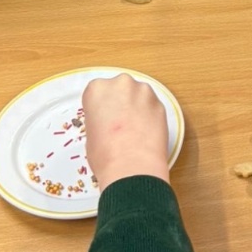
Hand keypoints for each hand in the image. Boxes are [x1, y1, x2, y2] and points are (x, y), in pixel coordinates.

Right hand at [82, 73, 170, 188]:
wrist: (132, 167)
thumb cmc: (106, 155)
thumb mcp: (91, 134)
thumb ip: (100, 118)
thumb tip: (108, 121)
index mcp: (98, 89)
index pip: (97, 91)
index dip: (100, 106)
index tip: (103, 116)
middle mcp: (121, 84)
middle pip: (120, 89)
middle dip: (120, 103)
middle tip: (118, 123)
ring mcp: (143, 92)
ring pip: (138, 95)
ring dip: (137, 107)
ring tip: (133, 129)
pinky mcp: (160, 103)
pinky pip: (152, 106)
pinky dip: (150, 115)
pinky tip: (146, 132)